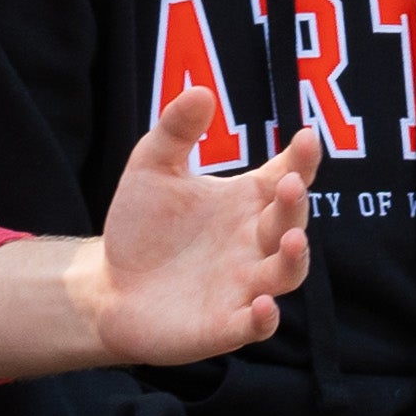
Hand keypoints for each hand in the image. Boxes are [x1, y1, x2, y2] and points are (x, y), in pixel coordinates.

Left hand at [0, 116, 316, 380]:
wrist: (108, 284)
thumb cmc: (142, 226)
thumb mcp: (152, 168)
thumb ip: (175, 131)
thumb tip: (200, 90)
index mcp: (246, 203)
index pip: (287, 177)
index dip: (302, 159)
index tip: (307, 138)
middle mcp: (255, 243)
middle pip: (290, 223)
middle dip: (294, 206)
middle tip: (289, 185)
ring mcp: (244, 285)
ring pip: (286, 274)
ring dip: (295, 259)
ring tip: (292, 241)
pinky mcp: (224, 325)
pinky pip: (254, 325)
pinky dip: (264, 319)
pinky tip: (261, 306)